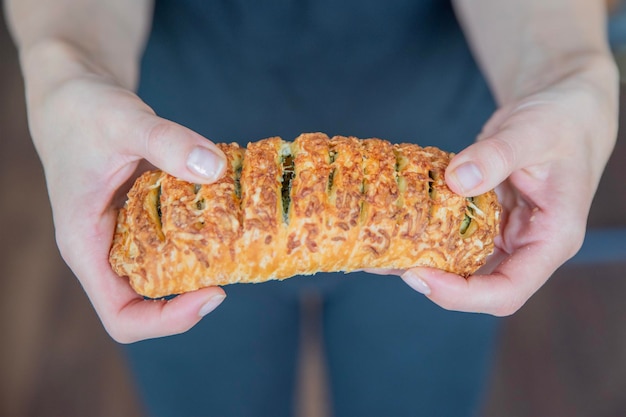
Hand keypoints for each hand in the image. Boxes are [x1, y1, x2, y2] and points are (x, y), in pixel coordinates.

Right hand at [27, 43, 227, 341]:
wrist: (73, 91)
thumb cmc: (83, 108)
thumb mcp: (124, 120)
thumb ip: (167, 142)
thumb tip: (214, 167)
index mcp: (87, 246)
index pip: (123, 316)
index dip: (168, 321)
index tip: (213, 294)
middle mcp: (105, 249)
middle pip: (150, 302)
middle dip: (194, 293)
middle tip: (237, 264)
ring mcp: (124, 235)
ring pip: (165, 272)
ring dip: (202, 264)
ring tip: (240, 242)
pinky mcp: (141, 216)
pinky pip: (173, 239)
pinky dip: (201, 233)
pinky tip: (227, 211)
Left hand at [398, 59, 617, 314]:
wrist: (562, 110)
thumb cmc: (560, 120)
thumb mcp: (532, 131)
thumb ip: (497, 155)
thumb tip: (457, 179)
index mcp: (551, 239)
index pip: (507, 291)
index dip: (462, 295)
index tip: (419, 276)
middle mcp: (527, 246)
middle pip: (479, 287)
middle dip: (434, 282)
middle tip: (387, 263)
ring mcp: (505, 235)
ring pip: (463, 266)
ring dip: (424, 261)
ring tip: (380, 249)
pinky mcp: (486, 220)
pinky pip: (455, 236)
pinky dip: (426, 233)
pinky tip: (395, 223)